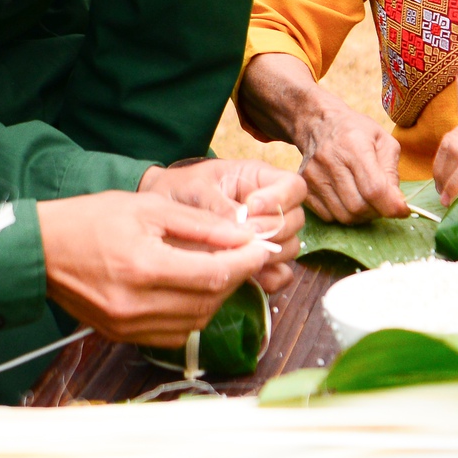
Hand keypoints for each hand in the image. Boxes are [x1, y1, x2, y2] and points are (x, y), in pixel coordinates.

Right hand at [37, 190, 280, 344]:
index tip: (263, 248)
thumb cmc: (92, 219)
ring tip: (220, 270)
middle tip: (247, 256)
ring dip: (216, 297)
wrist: (40, 250)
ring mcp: (127, 326)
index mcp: (143, 267)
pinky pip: (173, 333)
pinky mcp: (121, 336)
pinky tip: (192, 290)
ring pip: (195, 321)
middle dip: (235, 278)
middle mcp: (136, 305)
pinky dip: (192, 313)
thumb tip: (244, 237)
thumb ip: (200, 225)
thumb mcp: (149, 208)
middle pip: (208, 301)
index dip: (246, 263)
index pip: (213, 275)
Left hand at [140, 158, 306, 286]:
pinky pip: (280, 274)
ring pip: (291, 247)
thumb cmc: (179, 191)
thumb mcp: (194, 188)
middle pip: (296, 219)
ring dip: (271, 253)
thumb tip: (241, 224)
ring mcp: (266, 236)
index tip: (252, 207)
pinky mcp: (257, 261)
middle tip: (242, 234)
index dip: (280, 198)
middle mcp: (270, 208)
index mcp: (260, 180)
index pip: (293, 187)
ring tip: (238, 253)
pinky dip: (270, 277)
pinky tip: (247, 274)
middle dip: (274, 229)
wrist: (161, 214)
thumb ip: (217, 203)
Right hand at [285, 90, 409, 223]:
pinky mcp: (304, 187)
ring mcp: (313, 175)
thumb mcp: (383, 140)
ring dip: (362, 216)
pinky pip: (329, 217)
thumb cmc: (356, 132)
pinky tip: (349, 200)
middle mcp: (330, 160)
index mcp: (354, 145)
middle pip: (358, 207)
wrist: (318, 123)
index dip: (391, 206)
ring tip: (367, 201)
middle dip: (377, 212)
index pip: (374, 188)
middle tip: (383, 203)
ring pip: (344, 216)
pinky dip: (344, 215)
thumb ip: (392, 172)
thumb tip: (396, 203)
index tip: (403, 211)